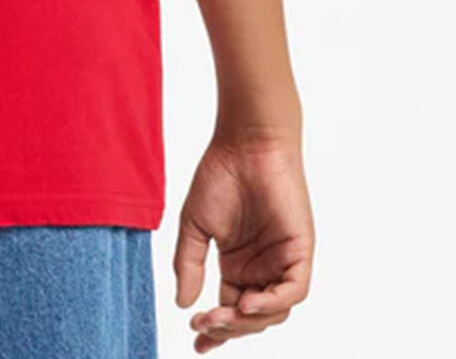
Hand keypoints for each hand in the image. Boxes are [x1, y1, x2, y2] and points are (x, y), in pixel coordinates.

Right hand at [175, 134, 313, 351]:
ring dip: (248, 320)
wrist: (245, 144)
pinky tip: (248, 302)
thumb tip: (183, 304)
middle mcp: (262, 269)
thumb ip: (188, 264)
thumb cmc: (219, 176)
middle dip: (228, 328)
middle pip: (251, 318)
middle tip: (203, 326)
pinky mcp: (300, 252)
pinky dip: (273, 303)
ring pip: (273, 312)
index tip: (196, 346)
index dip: (215, 332)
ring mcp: (283, 262)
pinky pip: (293, 291)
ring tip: (220, 316)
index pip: (229, 309)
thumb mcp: (194, 225)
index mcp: (238, 265)